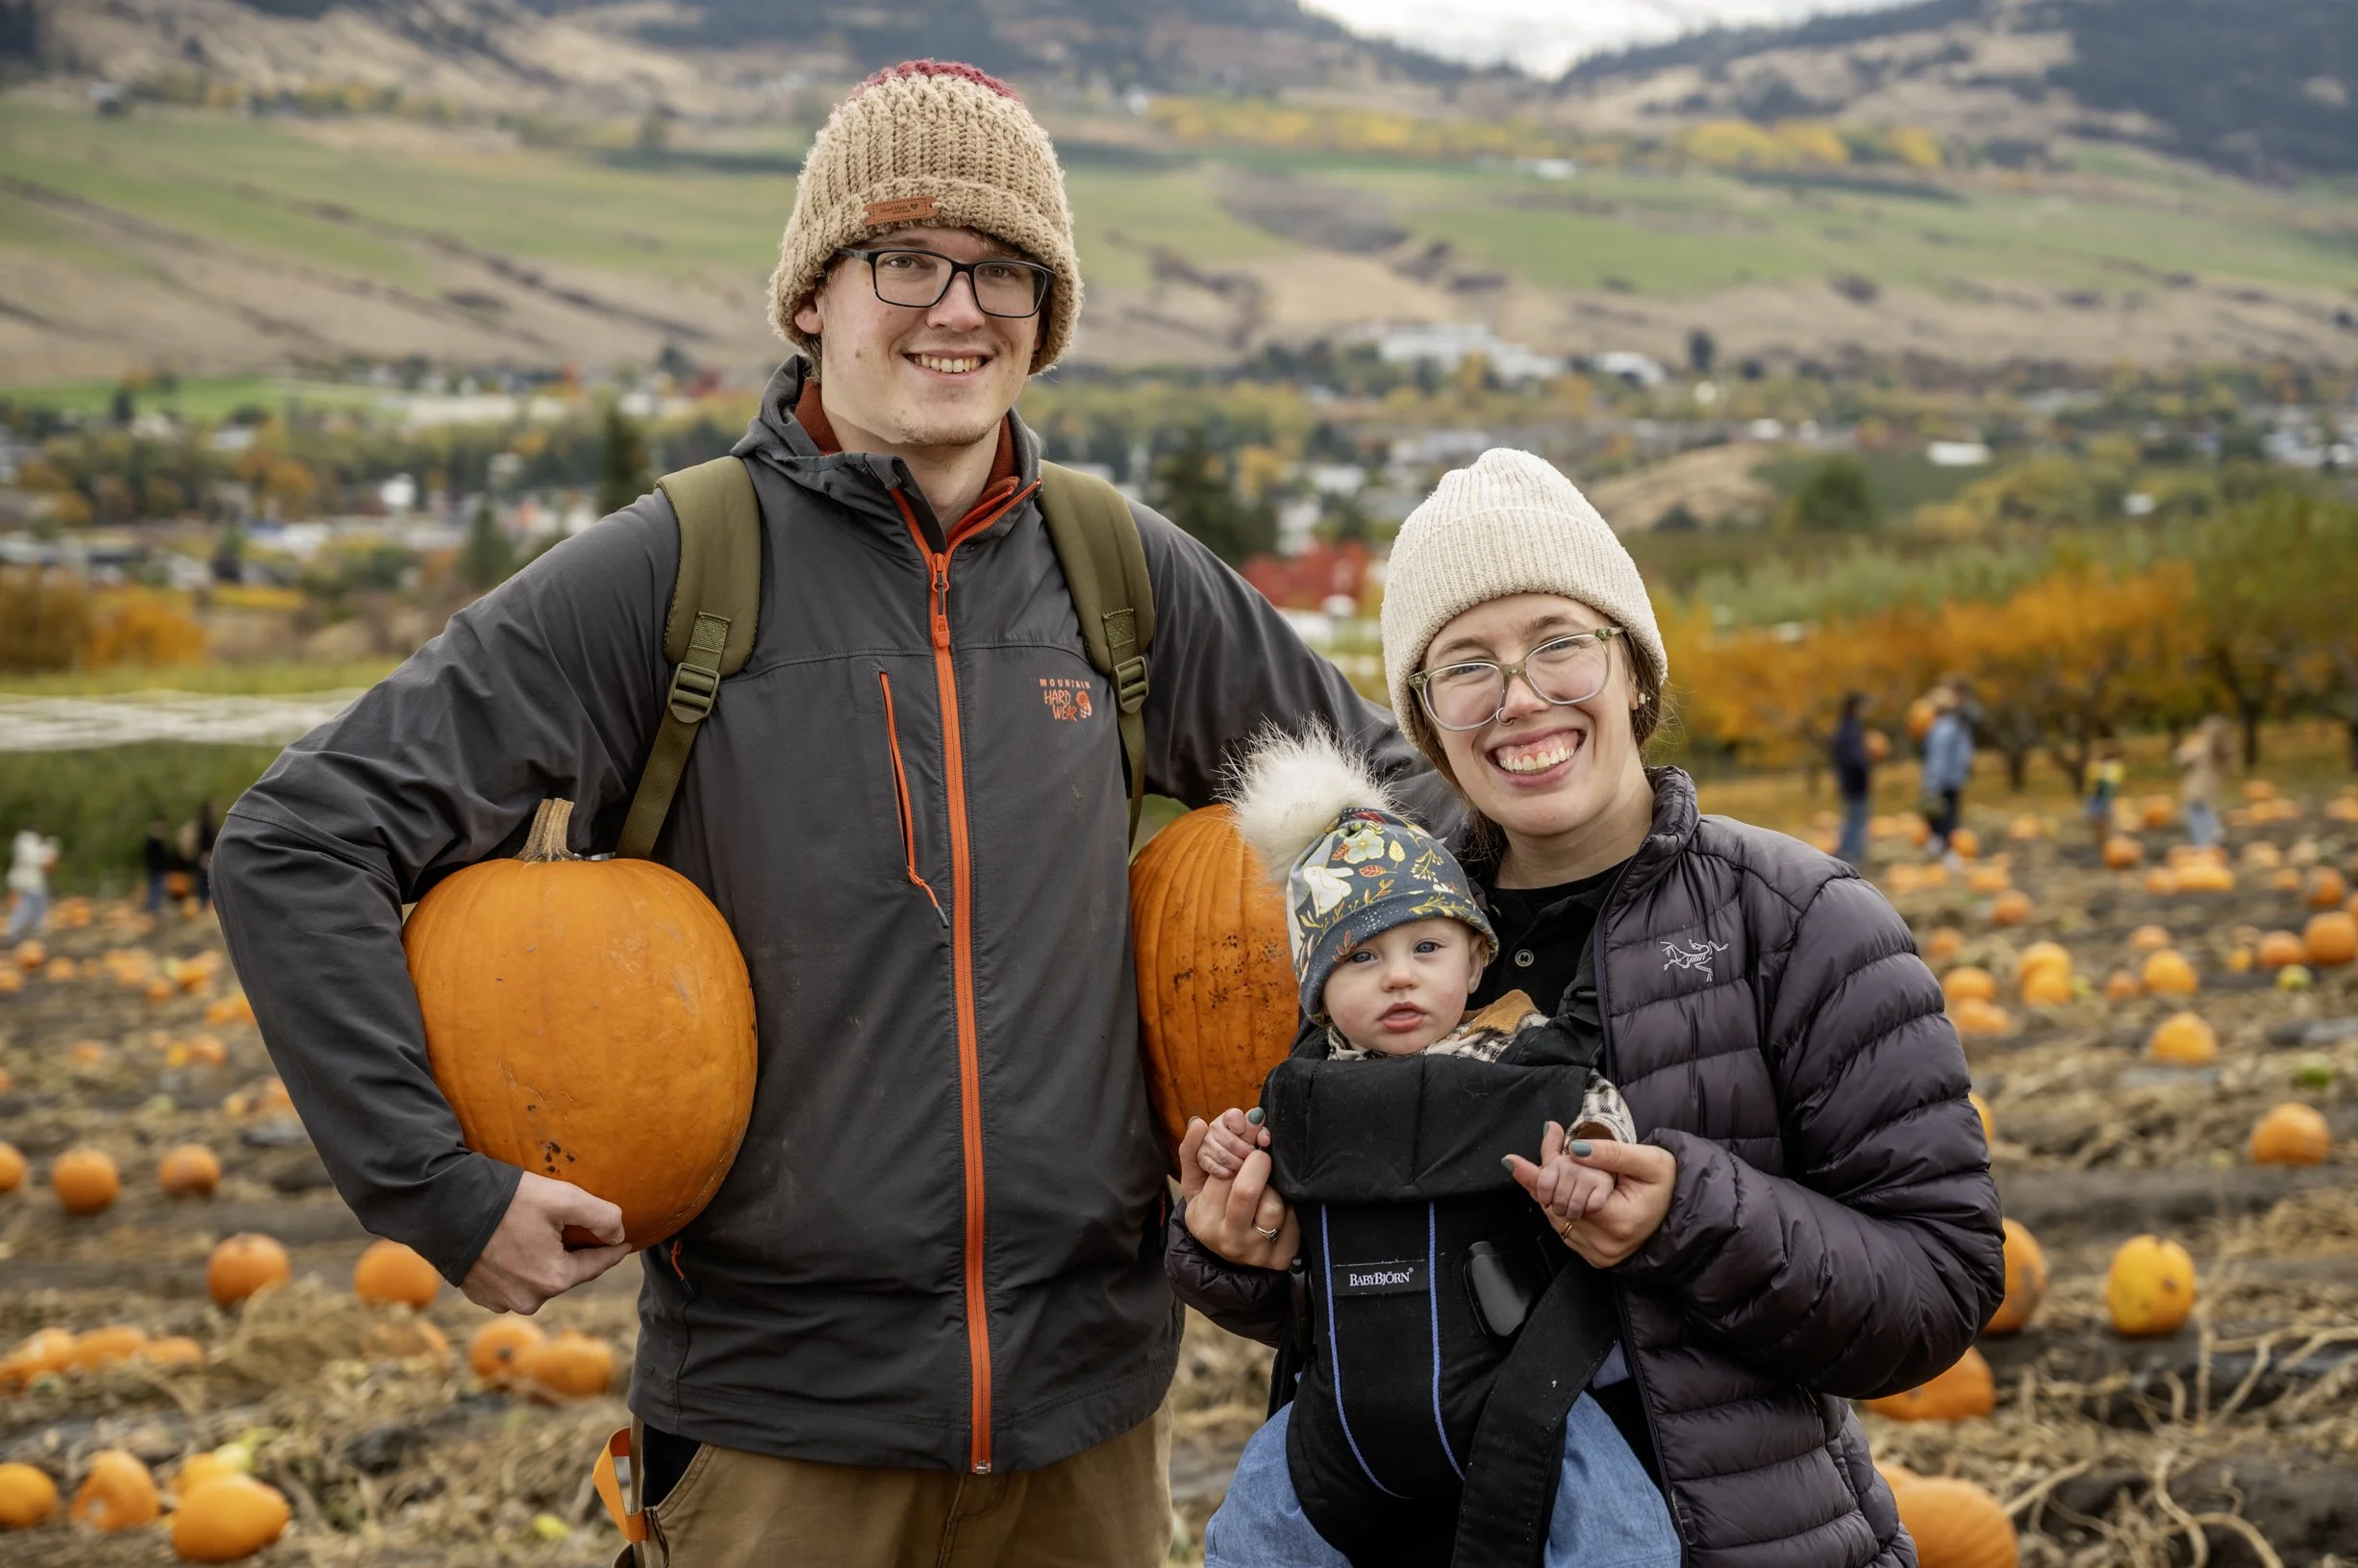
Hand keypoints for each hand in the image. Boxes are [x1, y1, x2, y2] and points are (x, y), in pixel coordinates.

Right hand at [460, 1170, 632, 1313]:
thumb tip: (619, 1235)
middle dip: (574, 1254)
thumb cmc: (508, 1201)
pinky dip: (518, 1268)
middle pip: (565, 1273)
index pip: (595, 1265)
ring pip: (538, 1280)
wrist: (446, 1207)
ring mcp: (502, 1301)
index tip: (625, 1243)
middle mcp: (530, 1299)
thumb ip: (602, 1216)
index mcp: (554, 1279)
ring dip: (544, 1261)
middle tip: (580, 1232)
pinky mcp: (481, 1296)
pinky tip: (514, 1246)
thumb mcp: (564, 1199)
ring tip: (542, 1236)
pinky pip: (512, 1283)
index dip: (612, 1251)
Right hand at [1178, 1116, 1297, 1269]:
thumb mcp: (1197, 1184)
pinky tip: (1282, 1205)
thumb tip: (1197, 1123)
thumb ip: (1193, 1152)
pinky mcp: (1281, 1258)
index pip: (1221, 1175)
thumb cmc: (1217, 1208)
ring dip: (1274, 1188)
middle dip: (1259, 1162)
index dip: (1238, 1150)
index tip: (1249, 1135)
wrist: (1236, 1252)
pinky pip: (1295, 1220)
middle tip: (1261, 1154)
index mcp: (1202, 1219)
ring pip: (1273, 1206)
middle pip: (1246, 1191)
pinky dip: (1291, 1206)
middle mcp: (1227, 1239)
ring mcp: (1255, 1253)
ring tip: (1268, 1187)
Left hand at [1506, 1121, 1676, 1268]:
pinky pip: (1563, 1229)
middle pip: (1556, 1208)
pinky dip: (1555, 1207)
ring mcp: (1598, 1254)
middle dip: (1545, 1179)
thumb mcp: (1649, 1161)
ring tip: (1532, 1165)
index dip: (1550, 1173)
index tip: (1517, 1157)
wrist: (1680, 1213)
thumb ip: (1611, 1153)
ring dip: (1544, 1193)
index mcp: (1619, 1221)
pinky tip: (1550, 1186)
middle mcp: (1605, 1245)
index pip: (1569, 1196)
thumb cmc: (1667, 1184)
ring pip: (1555, 1220)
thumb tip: (1574, 1149)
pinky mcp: (1593, 1257)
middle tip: (1536, 1148)